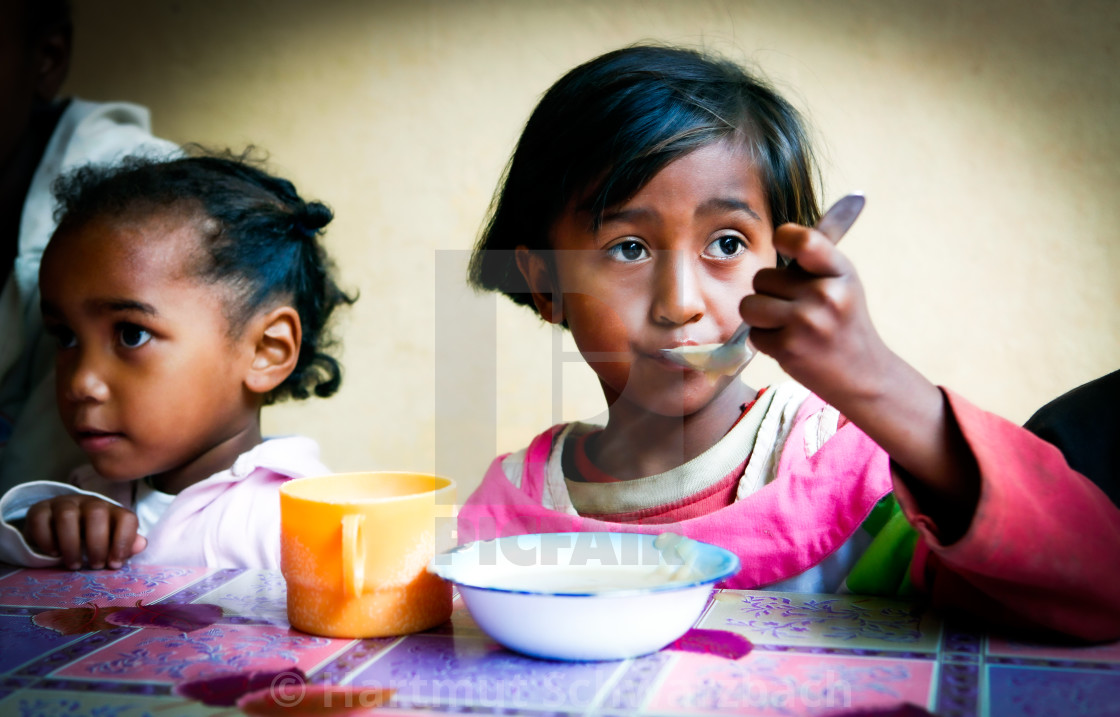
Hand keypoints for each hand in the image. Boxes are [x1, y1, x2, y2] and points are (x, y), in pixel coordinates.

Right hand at [23, 495, 147, 569]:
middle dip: (98, 544)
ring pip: (67, 516)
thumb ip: (125, 544)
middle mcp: (89, 503)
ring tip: (74, 564)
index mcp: (112, 511)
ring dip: (71, 544)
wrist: (56, 525)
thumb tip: (141, 544)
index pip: (126, 518)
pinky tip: (53, 553)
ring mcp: (64, 504)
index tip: (115, 563)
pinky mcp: (40, 509)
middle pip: (97, 514)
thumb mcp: (109, 541)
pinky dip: (46, 539)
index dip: (124, 541)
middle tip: (95, 566)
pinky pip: (41, 519)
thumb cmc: (90, 537)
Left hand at [740, 222, 892, 402]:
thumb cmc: (844, 320)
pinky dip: (765, 342)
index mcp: (840, 271)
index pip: (802, 240)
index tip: (781, 245)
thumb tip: (855, 195)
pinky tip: (791, 345)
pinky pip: (753, 334)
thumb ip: (826, 248)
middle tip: (797, 309)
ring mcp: (807, 323)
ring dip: (760, 317)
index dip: (783, 239)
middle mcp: (825, 294)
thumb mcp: (843, 279)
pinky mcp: (789, 349)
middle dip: (770, 293)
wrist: (863, 375)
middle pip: (761, 278)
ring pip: (749, 305)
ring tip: (787, 326)